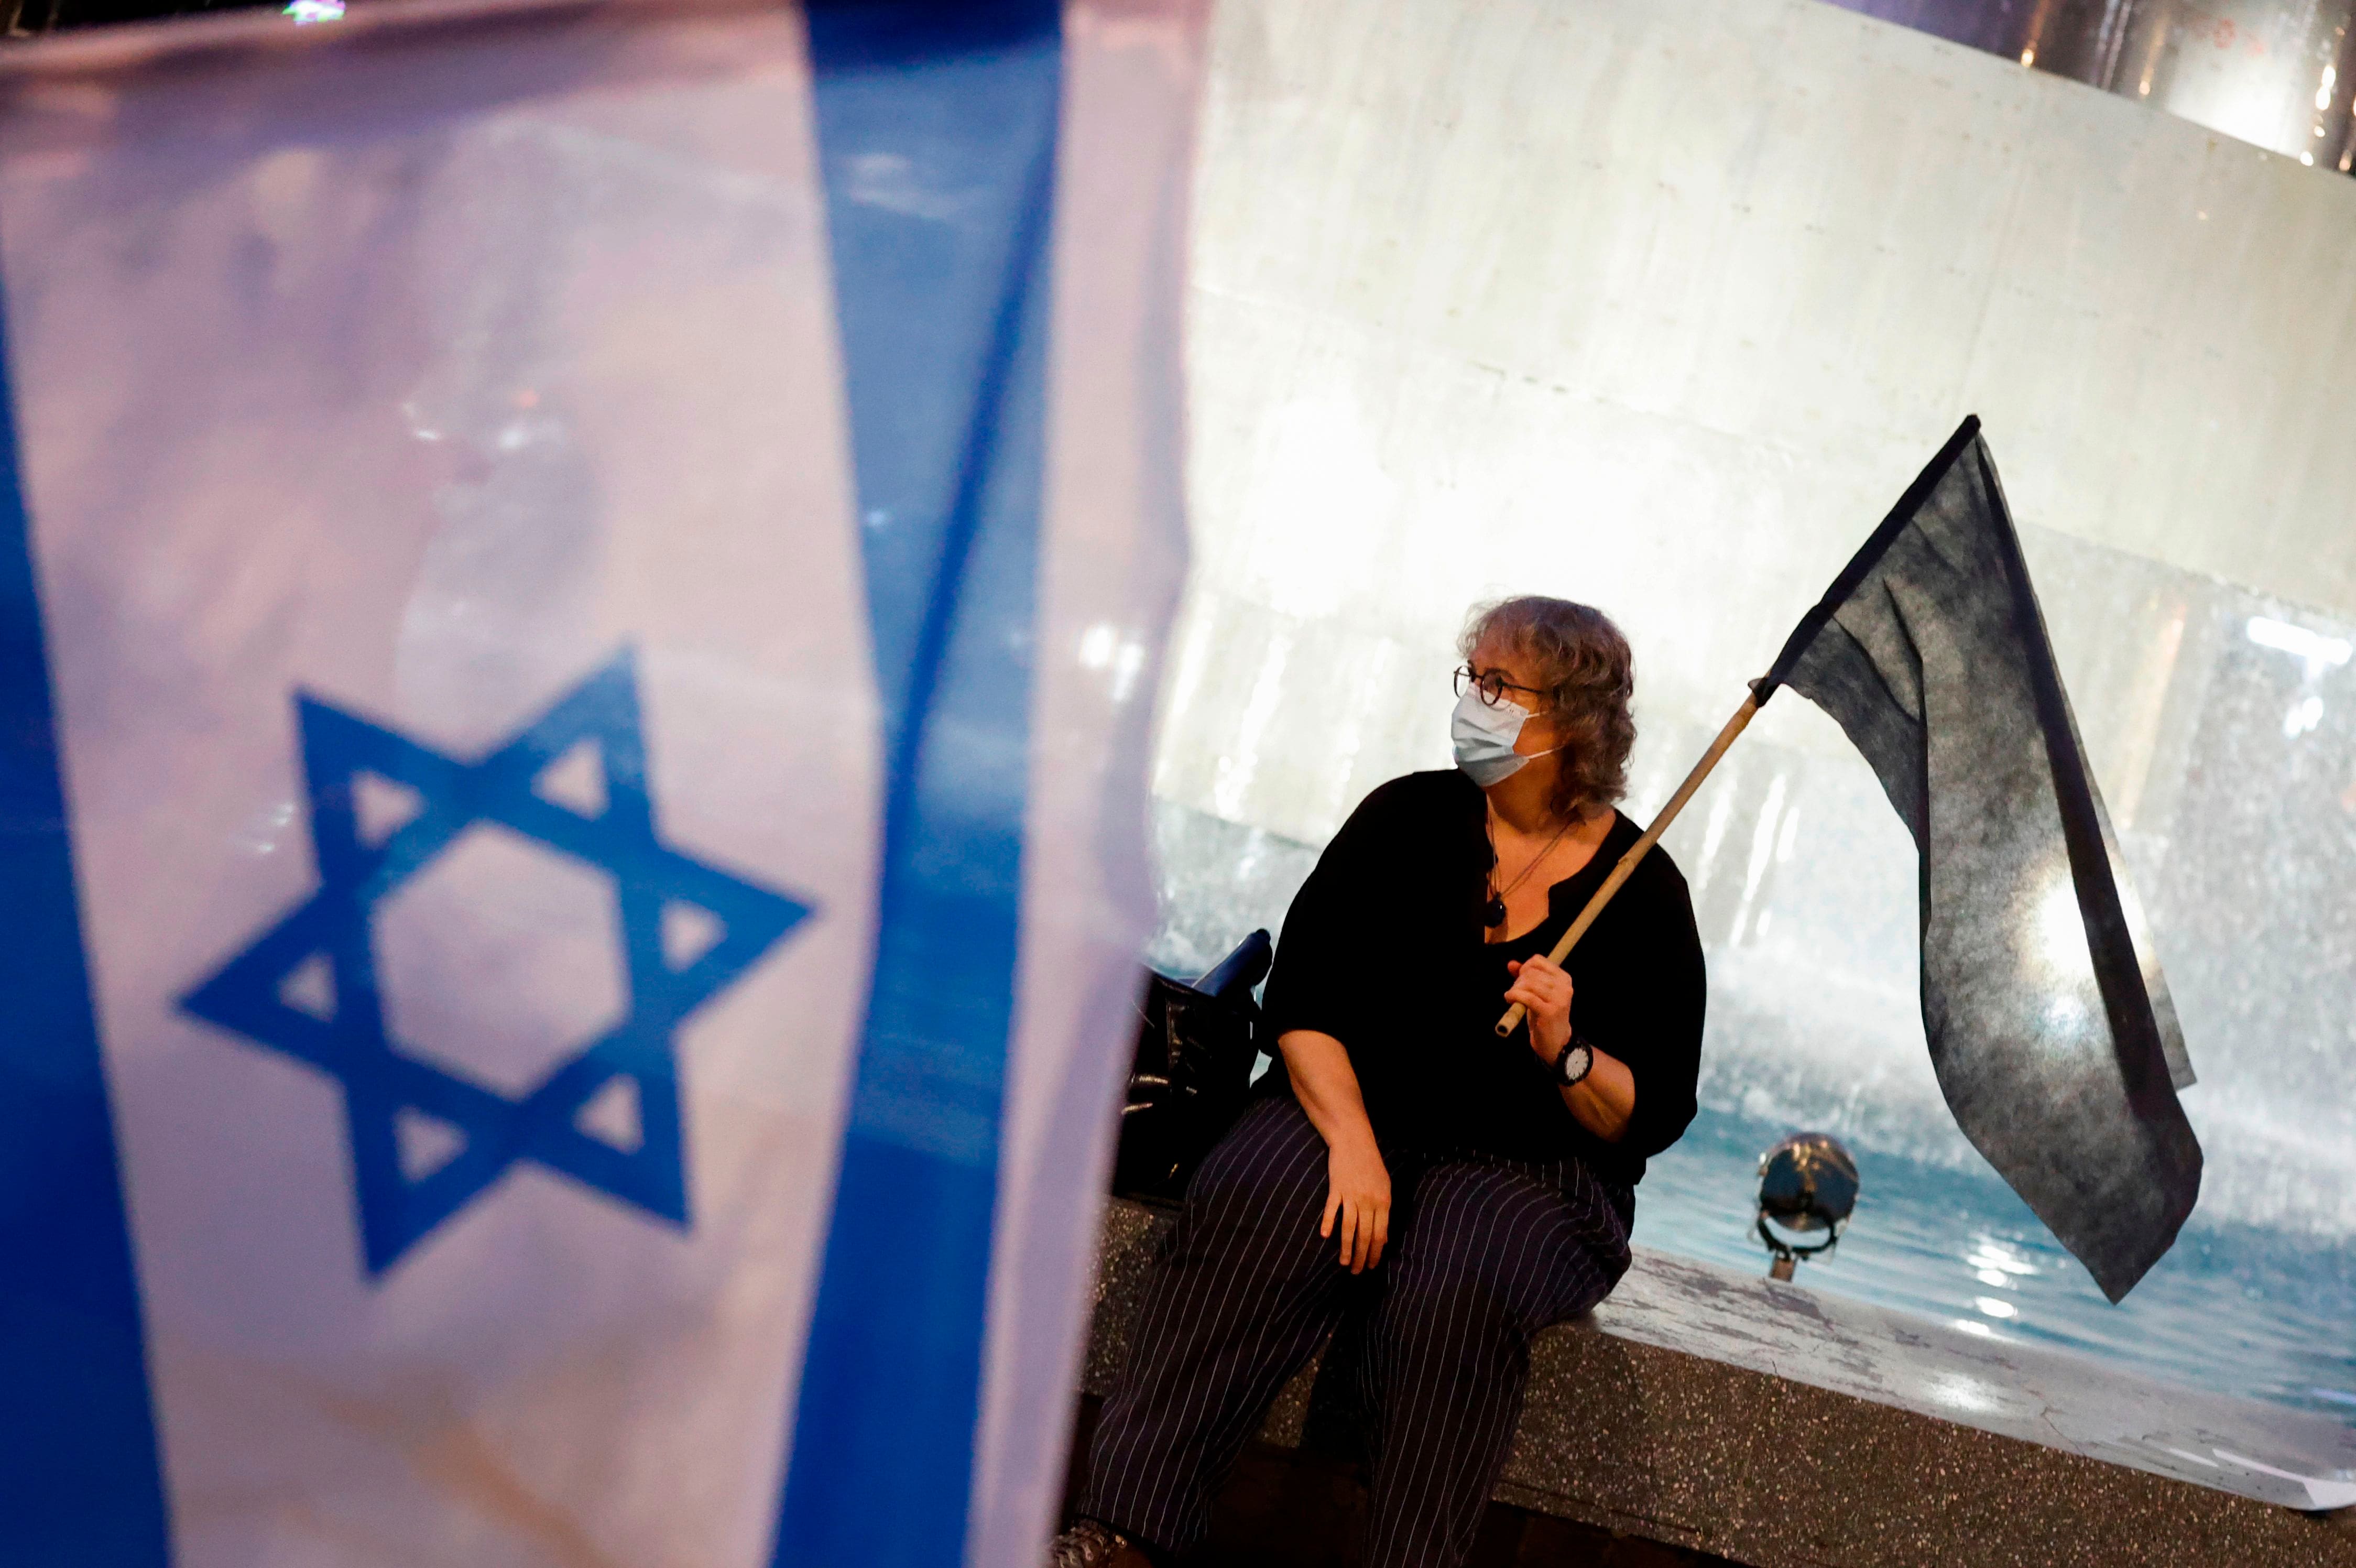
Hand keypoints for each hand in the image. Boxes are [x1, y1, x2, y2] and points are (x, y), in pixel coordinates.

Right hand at [1320, 1136, 1390, 1272]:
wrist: (1354, 1142)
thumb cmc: (1371, 1165)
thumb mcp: (1384, 1187)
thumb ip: (1384, 1211)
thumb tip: (1383, 1238)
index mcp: (1383, 1202)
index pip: (1380, 1234)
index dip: (1375, 1253)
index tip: (1372, 1266)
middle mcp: (1368, 1201)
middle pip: (1365, 1235)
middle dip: (1362, 1257)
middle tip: (1358, 1272)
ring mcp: (1351, 1195)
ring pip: (1349, 1228)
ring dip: (1347, 1248)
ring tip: (1345, 1264)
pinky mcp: (1336, 1188)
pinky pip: (1332, 1209)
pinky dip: (1328, 1222)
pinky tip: (1325, 1236)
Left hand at [1505, 956, 1574, 1062]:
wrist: (1555, 1039)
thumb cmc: (1545, 1013)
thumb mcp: (1537, 992)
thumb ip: (1525, 976)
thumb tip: (1511, 964)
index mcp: (1564, 978)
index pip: (1538, 960)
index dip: (1524, 967)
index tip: (1520, 979)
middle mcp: (1564, 986)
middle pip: (1531, 972)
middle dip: (1518, 980)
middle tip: (1515, 991)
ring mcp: (1559, 999)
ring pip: (1529, 984)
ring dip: (1515, 989)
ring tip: (1512, 997)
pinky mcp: (1550, 1011)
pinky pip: (1527, 997)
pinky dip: (1514, 996)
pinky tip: (1510, 1000)